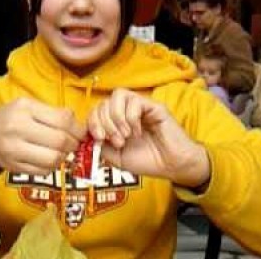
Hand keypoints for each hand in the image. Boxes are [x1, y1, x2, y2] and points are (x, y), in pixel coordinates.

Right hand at [0, 98, 85, 175]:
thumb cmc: (10, 119)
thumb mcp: (27, 106)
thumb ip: (52, 113)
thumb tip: (79, 126)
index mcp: (24, 108)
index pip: (62, 119)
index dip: (77, 128)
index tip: (80, 131)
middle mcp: (17, 128)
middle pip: (59, 141)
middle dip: (73, 144)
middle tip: (74, 143)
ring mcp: (14, 150)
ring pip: (53, 159)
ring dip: (64, 157)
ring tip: (62, 151)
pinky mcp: (15, 167)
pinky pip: (43, 171)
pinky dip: (52, 166)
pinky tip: (49, 159)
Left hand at [87, 89, 209, 187]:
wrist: (172, 166)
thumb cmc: (147, 161)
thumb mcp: (116, 158)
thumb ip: (101, 146)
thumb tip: (88, 135)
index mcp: (116, 122)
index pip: (96, 110)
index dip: (92, 122)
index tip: (100, 139)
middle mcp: (126, 111)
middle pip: (104, 102)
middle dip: (104, 122)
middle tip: (116, 141)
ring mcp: (140, 107)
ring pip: (117, 95)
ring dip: (116, 118)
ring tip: (125, 136)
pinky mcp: (153, 106)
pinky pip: (135, 101)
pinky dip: (131, 118)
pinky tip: (137, 132)